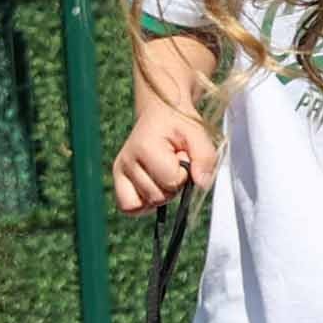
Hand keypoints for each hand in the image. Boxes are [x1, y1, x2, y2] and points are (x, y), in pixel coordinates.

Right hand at [110, 98, 217, 212]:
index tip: (182, 157)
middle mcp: (126, 161)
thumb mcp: (198, 134)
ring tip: (163, 170)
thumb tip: (202, 184)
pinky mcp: (118, 179)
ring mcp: (119, 171)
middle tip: (173, 162)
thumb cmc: (178, 125)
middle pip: (157, 196)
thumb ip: (205, 158)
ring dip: (161, 192)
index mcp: (145, 148)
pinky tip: (154, 185)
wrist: (160, 114)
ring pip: (145, 203)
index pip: (170, 181)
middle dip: (172, 184)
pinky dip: (144, 202)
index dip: (184, 173)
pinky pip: (129, 207)